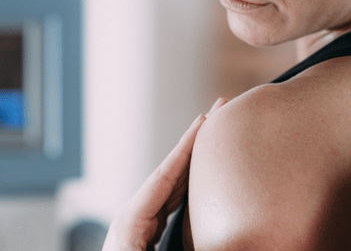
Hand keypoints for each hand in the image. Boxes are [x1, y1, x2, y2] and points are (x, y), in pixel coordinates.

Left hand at [103, 98, 227, 250]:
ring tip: (215, 139)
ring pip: (172, 186)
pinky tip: (202, 179)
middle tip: (218, 113)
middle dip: (195, 145)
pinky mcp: (146, 235)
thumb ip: (178, 241)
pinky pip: (172, 202)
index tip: (206, 118)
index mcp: (132, 220)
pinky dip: (188, 185)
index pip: (165, 174)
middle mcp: (135, 217)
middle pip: (170, 172)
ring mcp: (140, 225)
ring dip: (194, 163)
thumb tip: (208, 231)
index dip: (187, 146)